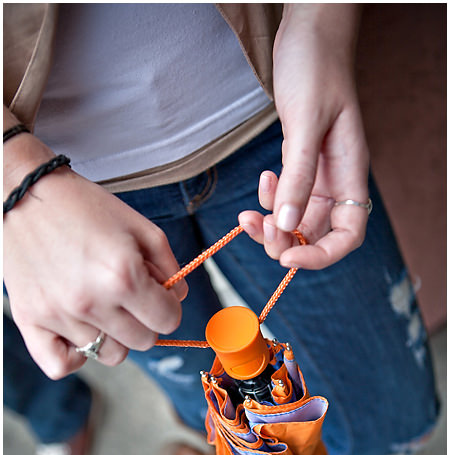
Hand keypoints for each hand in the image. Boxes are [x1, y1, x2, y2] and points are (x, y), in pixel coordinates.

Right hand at [3, 130, 186, 378]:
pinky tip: (78, 333)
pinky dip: (75, 356)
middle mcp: (92, 301)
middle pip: (143, 342)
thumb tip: (178, 298)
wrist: (23, 196)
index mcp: (123, 275)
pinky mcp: (30, 321)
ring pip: (109, 355)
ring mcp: (59, 315)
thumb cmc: (83, 207)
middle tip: (131, 299)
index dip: (168, 307)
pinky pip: (61, 366)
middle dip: (146, 321)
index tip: (158, 295)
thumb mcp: (139, 226)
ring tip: (102, 309)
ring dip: (114, 337)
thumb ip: (168, 266)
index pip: (168, 320)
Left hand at [239, 4, 369, 269]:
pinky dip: (270, 199)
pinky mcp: (300, 164)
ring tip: (248, 213)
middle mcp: (336, 182)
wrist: (309, 34)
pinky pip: (285, 197)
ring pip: (296, 220)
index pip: (347, 235)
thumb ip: (299, 174)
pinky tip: (264, 180)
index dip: (320, 256)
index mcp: (350, 174)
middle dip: (285, 240)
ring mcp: (317, 174)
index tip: (287, 257)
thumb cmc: (316, 69)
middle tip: (257, 227)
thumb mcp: (306, 122)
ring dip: (271, 224)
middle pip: (315, 234)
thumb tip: (288, 223)